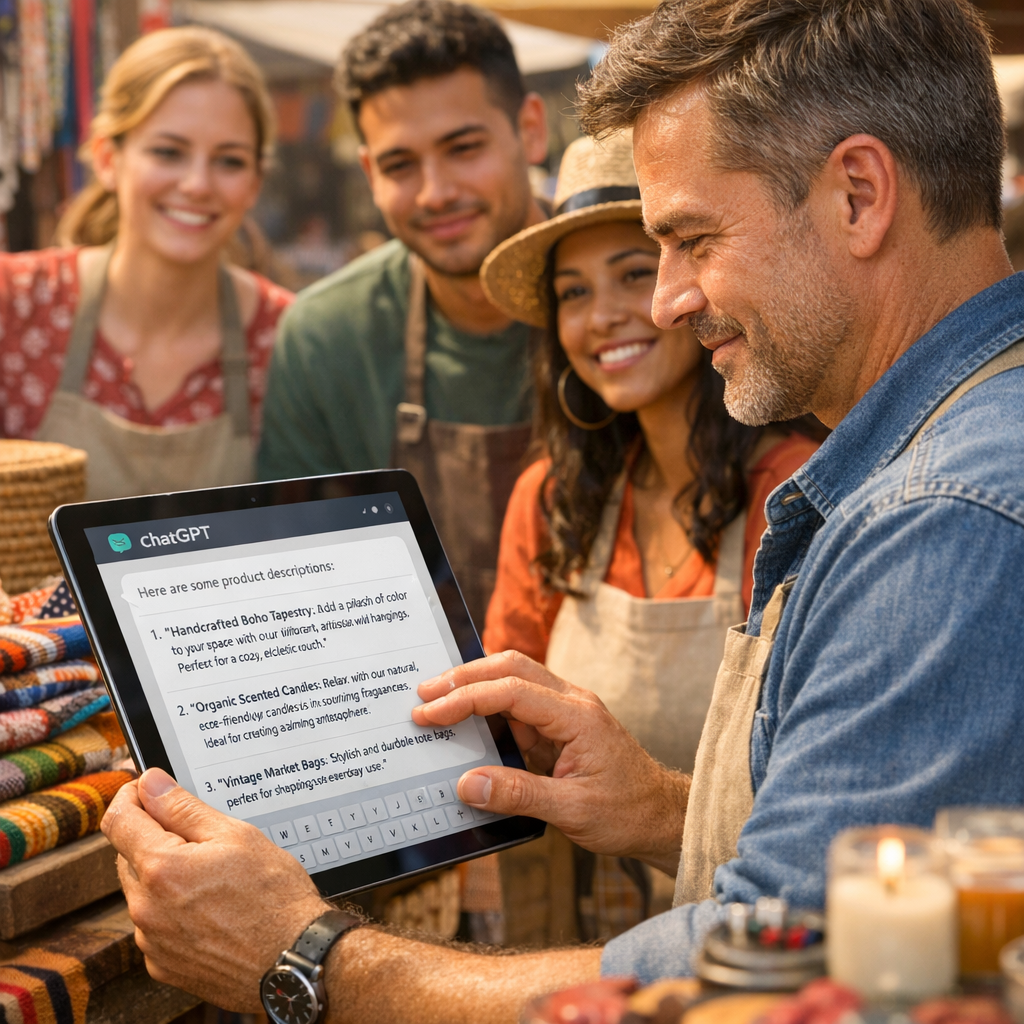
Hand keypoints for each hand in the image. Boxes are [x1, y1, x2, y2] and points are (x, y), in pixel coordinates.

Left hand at [101, 769, 329, 1009]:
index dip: (131, 796)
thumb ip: (183, 807)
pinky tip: (209, 908)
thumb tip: (151, 784)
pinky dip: (171, 910)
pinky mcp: (161, 965)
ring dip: (163, 875)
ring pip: (142, 891)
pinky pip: (153, 925)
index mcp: (161, 869)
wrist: (291, 959)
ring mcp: (151, 941)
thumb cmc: (273, 897)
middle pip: (128, 855)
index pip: (118, 820)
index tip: (146, 790)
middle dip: (154, 837)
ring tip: (212, 877)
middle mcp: (146, 908)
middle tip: (199, 836)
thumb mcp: (235, 835)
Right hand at [412, 651, 688, 873]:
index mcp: (578, 715)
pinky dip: (487, 710)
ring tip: (434, 703)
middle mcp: (571, 703)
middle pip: (511, 668)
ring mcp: (565, 712)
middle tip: (422, 693)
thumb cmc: (627, 813)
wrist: (662, 817)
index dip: (465, 698)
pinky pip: (517, 708)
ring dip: (474, 687)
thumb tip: (466, 784)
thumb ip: (518, 795)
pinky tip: (464, 725)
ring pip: (513, 680)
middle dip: (464, 676)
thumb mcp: (574, 811)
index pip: (511, 691)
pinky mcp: (559, 727)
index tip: (429, 713)